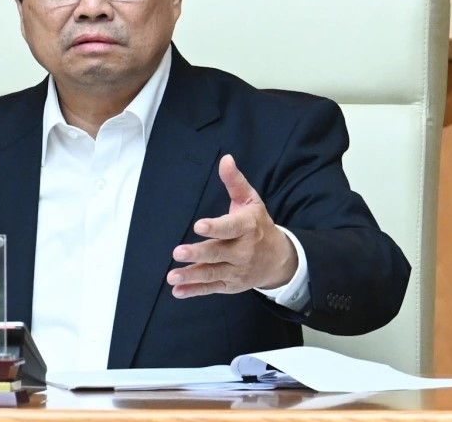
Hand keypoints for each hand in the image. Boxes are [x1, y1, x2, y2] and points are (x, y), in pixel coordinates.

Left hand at [166, 153, 297, 297]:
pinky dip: (194, 291)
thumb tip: (225, 159)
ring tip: (172, 277)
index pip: (231, 228)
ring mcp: (236, 271)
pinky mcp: (230, 285)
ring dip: (192, 276)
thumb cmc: (259, 224)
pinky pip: (211, 289)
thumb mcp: (251, 201)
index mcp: (247, 227)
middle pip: (218, 253)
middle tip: (178, 252)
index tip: (199, 225)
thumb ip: (235, 181)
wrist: (279, 259)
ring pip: (213, 274)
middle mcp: (242, 251)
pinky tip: (177, 291)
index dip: (216, 227)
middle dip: (198, 254)